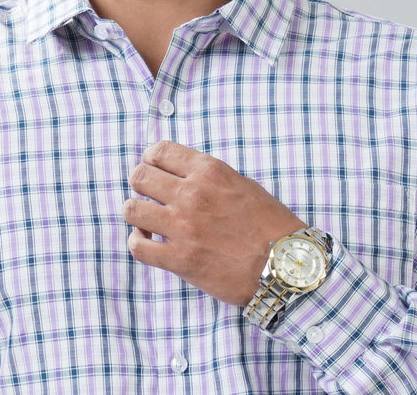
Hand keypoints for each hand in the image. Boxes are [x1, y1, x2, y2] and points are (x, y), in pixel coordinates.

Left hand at [123, 141, 305, 305]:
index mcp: (209, 170)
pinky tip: (149, 242)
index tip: (154, 169)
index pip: (158, 151)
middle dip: (140, 183)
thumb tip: (180, 176)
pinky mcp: (179, 259)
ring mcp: (183, 227)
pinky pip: (137, 246)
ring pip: (131, 209)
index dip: (150, 159)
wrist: (286, 264)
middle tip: (150, 194)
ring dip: (136, 213)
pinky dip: (138, 242)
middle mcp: (191, 193)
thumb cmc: (269, 224)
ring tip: (148, 220)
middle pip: (139, 176)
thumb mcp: (241, 184)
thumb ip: (207, 177)